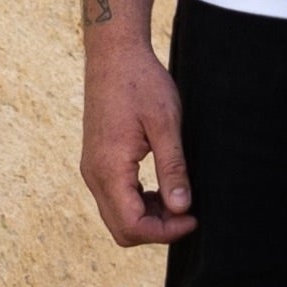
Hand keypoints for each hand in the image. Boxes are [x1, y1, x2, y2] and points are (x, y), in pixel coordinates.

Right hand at [78, 27, 194, 246]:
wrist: (114, 55)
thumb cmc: (141, 82)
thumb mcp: (165, 124)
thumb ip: (172, 169)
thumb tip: (181, 208)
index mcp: (109, 169)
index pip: (132, 225)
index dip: (165, 231)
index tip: (193, 218)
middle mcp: (94, 175)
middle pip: (122, 229)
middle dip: (157, 229)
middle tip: (188, 212)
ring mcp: (93, 169)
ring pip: (118, 215)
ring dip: (149, 217)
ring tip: (179, 197)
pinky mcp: (98, 162)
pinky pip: (116, 197)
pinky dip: (140, 202)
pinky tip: (163, 186)